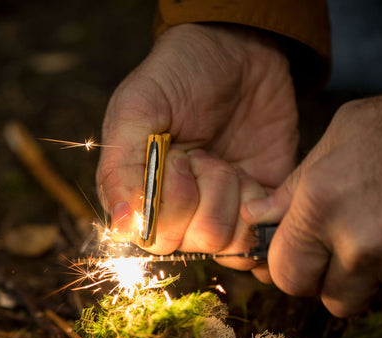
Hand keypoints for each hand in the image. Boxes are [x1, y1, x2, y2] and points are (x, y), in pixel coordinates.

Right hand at [96, 23, 297, 267]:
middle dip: (203, 195)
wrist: (239, 52)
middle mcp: (176, 213)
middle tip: (203, 156)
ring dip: (230, 196)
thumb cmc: (180, 76)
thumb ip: (121, 168)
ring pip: (224, 241)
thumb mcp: (138, 109)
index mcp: (140, 196)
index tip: (179, 158)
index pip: (154, 237)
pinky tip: (252, 179)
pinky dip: (260, 210)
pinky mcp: (253, 209)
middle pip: (191, 243)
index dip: (171, 204)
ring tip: (226, 163)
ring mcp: (216, 212)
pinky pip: (257, 238)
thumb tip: (121, 225)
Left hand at [243, 87, 381, 315]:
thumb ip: (292, 187)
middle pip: (331, 300)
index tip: (306, 260)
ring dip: (377, 277)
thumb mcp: (339, 137)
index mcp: (320, 208)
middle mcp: (357, 245)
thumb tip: (255, 217)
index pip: (286, 275)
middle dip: (335, 283)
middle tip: (350, 252)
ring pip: (375, 296)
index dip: (295, 271)